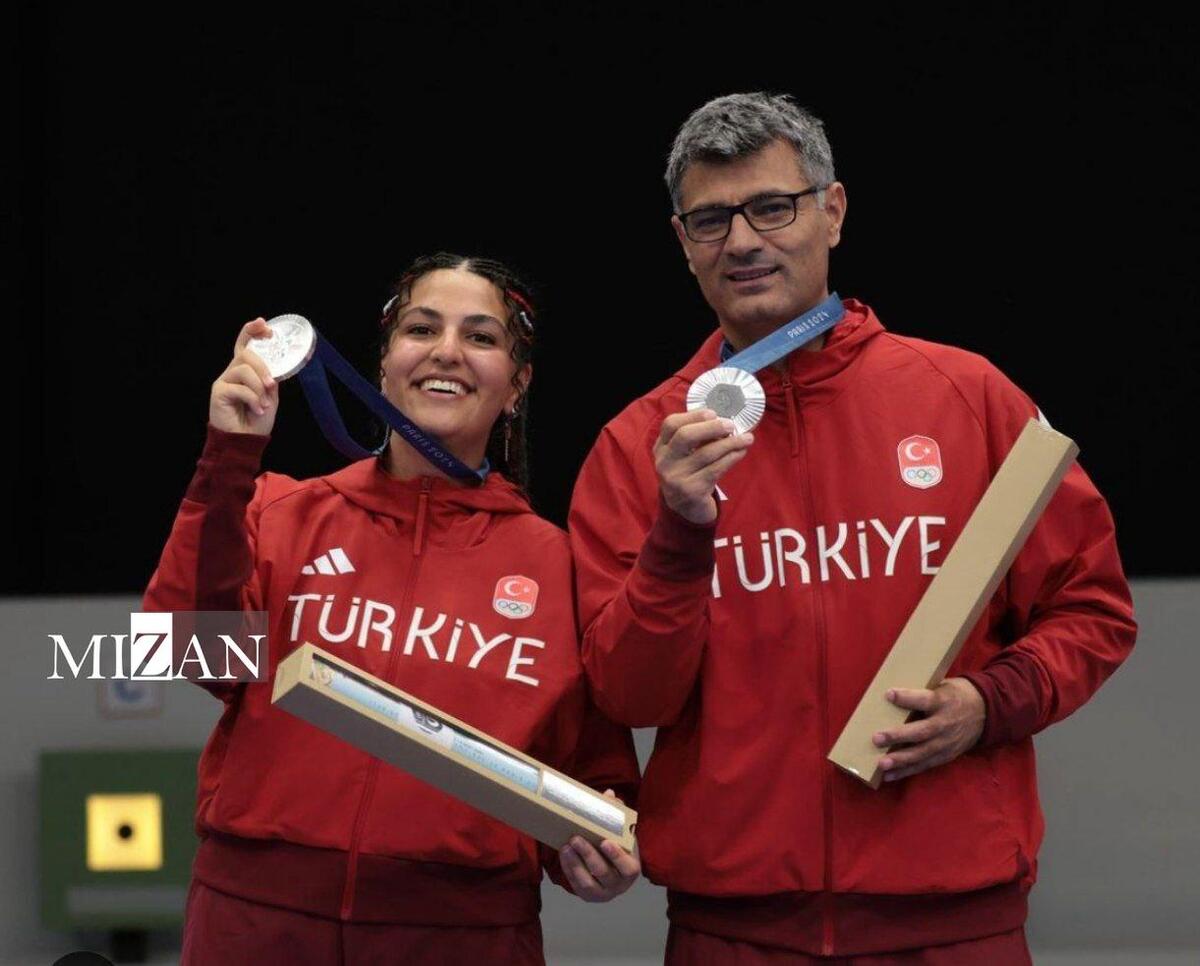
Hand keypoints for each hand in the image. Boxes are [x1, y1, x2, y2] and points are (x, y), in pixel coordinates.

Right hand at [209, 318, 279, 435]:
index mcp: (245, 370)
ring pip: (243, 369)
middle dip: (262, 367)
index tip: (264, 324)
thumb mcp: (270, 396)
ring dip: (258, 387)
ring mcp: (224, 380)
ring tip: (264, 403)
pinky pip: (239, 387)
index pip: (244, 344)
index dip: (252, 331)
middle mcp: (232, 372)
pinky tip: (257, 410)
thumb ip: (270, 379)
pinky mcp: (218, 391)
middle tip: (271, 385)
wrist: (246, 440)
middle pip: (245, 354)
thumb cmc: (257, 419)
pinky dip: (253, 399)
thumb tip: (271, 370)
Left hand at [558, 790, 640, 901]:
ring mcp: (602, 893)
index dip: (617, 856)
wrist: (612, 870)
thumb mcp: (620, 833)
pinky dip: (568, 869)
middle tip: (576, 838)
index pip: (628, 867)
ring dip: (575, 864)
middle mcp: (619, 885)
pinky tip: (563, 854)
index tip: (604, 841)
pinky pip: (576, 885)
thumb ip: (616, 814)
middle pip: (603, 873)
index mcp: (631, 868)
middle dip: (588, 855)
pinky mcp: (587, 895)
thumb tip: (609, 794)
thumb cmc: (617, 847)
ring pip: (587, 882)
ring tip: (565, 846)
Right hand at [655, 409, 753, 524]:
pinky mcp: (692, 491)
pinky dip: (732, 458)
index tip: (713, 413)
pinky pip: (716, 469)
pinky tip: (741, 452)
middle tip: (731, 425)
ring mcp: (677, 478)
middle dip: (711, 427)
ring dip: (730, 443)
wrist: (685, 511)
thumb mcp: (682, 456)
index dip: (693, 415)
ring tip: (747, 438)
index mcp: (661, 448)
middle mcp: (664, 462)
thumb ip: (696, 439)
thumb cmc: (689, 475)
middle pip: (685, 436)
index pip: (670, 424)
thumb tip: (724, 421)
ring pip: (706, 453)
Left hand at [874, 677, 985, 781]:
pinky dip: (906, 771)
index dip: (907, 697)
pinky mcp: (945, 756)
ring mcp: (946, 743)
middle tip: (876, 738)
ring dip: (900, 760)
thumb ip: (922, 692)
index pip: (925, 700)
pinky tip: (889, 775)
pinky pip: (924, 765)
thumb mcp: (942, 686)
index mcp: (944, 702)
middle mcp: (945, 724)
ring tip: (881, 764)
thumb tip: (889, 695)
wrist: (985, 712)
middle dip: (898, 736)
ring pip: (922, 753)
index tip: (888, 694)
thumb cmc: (955, 695)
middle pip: (921, 731)